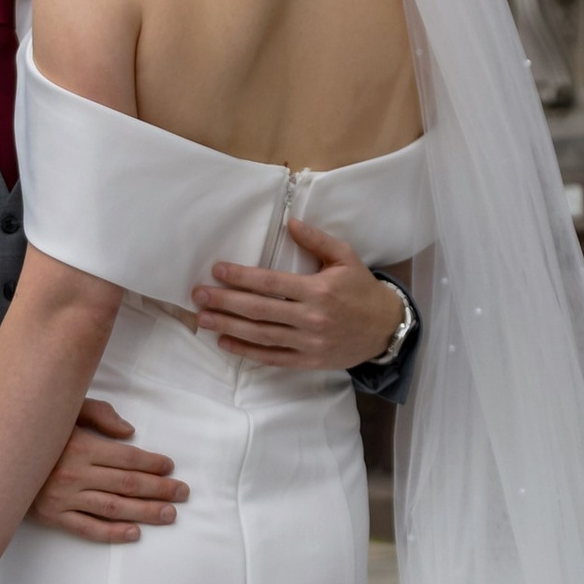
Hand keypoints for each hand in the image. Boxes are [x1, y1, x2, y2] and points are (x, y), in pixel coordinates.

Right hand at [29, 396, 186, 542]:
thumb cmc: (41, 431)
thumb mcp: (68, 410)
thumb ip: (100, 415)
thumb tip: (130, 432)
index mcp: (81, 446)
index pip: (127, 458)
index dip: (152, 463)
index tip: (170, 467)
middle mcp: (74, 473)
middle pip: (127, 484)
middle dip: (159, 489)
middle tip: (182, 493)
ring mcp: (63, 498)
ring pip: (113, 508)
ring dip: (145, 512)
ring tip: (169, 514)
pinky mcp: (53, 517)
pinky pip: (87, 529)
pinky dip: (112, 533)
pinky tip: (134, 533)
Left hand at [192, 217, 405, 370]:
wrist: (385, 329)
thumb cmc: (362, 289)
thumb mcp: (346, 257)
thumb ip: (317, 240)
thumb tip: (290, 223)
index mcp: (318, 290)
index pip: (271, 283)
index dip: (241, 277)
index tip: (217, 271)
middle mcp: (311, 318)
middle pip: (259, 310)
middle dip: (225, 302)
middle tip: (198, 296)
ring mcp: (308, 343)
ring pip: (261, 335)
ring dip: (228, 326)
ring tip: (202, 319)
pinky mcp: (308, 361)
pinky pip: (272, 357)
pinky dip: (246, 351)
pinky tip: (225, 342)